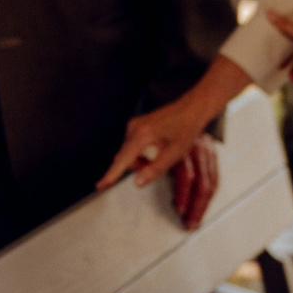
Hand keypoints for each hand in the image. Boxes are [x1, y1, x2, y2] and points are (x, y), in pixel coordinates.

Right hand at [97, 99, 222, 227]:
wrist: (192, 108)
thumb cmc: (187, 127)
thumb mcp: (175, 153)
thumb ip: (155, 169)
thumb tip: (137, 182)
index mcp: (141, 135)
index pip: (122, 161)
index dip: (111, 175)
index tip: (100, 185)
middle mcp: (134, 128)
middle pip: (125, 158)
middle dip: (138, 166)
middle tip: (159, 163)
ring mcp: (134, 125)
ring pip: (129, 153)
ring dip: (140, 160)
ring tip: (161, 154)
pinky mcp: (137, 124)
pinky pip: (132, 145)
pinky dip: (141, 152)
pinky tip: (157, 148)